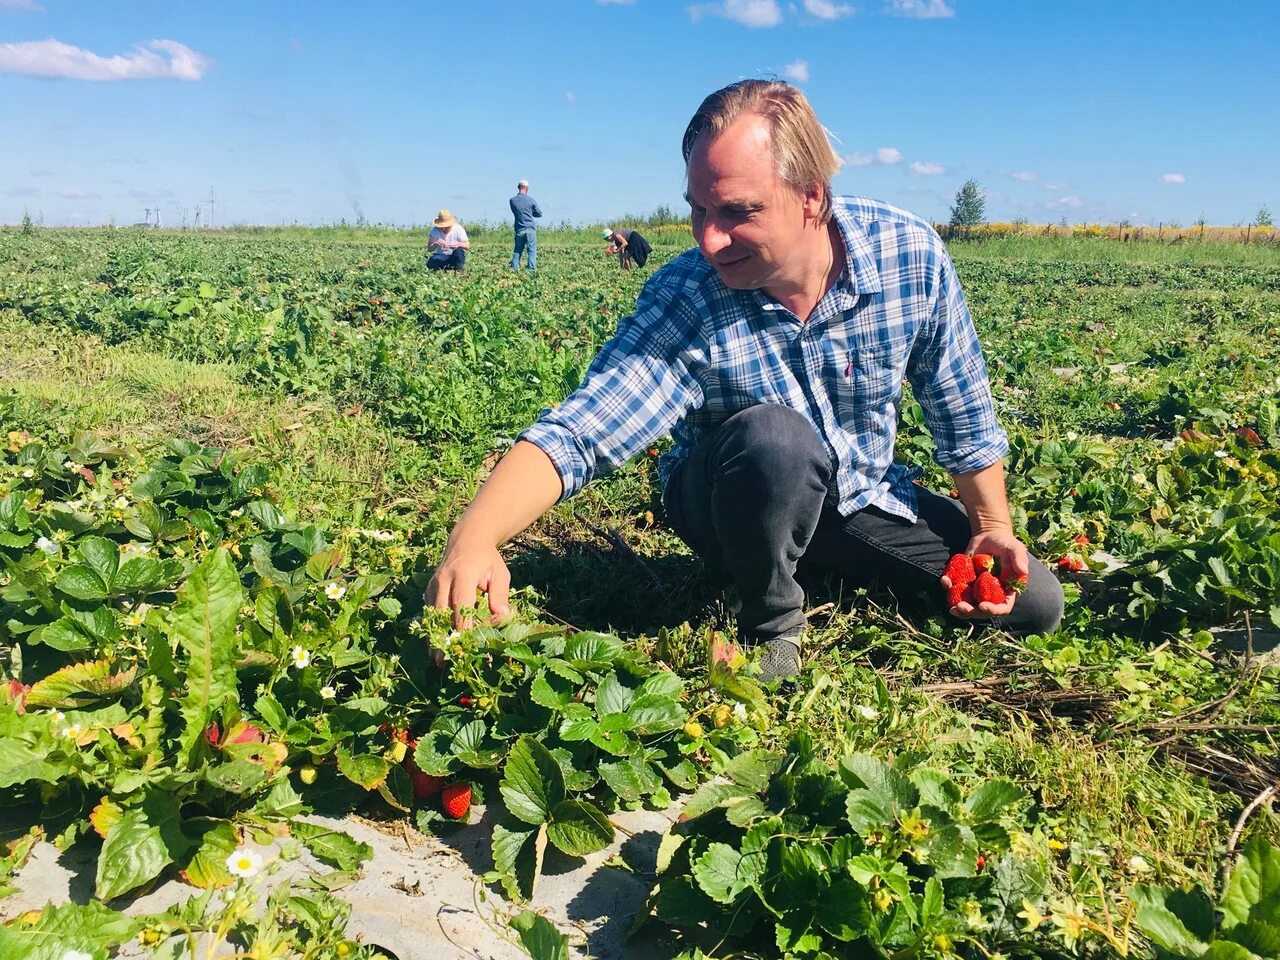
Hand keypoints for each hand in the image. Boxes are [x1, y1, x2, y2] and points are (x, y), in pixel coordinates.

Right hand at [426, 537, 511, 660]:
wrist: (467, 539)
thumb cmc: (487, 559)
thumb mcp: (500, 573)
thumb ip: (500, 596)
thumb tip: (502, 618)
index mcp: (462, 574)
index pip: (461, 604)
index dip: (462, 626)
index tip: (464, 645)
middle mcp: (443, 579)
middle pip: (441, 612)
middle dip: (442, 637)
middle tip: (443, 660)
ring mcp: (433, 584)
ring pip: (431, 614)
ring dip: (434, 636)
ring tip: (437, 659)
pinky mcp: (429, 589)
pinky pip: (429, 611)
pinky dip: (433, 627)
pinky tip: (436, 645)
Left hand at [939, 528, 1028, 619]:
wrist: (988, 536)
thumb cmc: (1005, 543)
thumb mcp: (1014, 548)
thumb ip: (1019, 558)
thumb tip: (1023, 571)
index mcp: (1006, 591)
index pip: (1002, 608)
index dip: (993, 610)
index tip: (983, 606)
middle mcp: (991, 594)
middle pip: (982, 611)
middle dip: (971, 612)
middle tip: (960, 607)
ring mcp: (976, 590)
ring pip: (967, 605)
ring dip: (959, 609)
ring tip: (951, 607)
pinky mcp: (964, 582)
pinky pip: (955, 590)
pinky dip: (948, 588)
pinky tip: (945, 581)